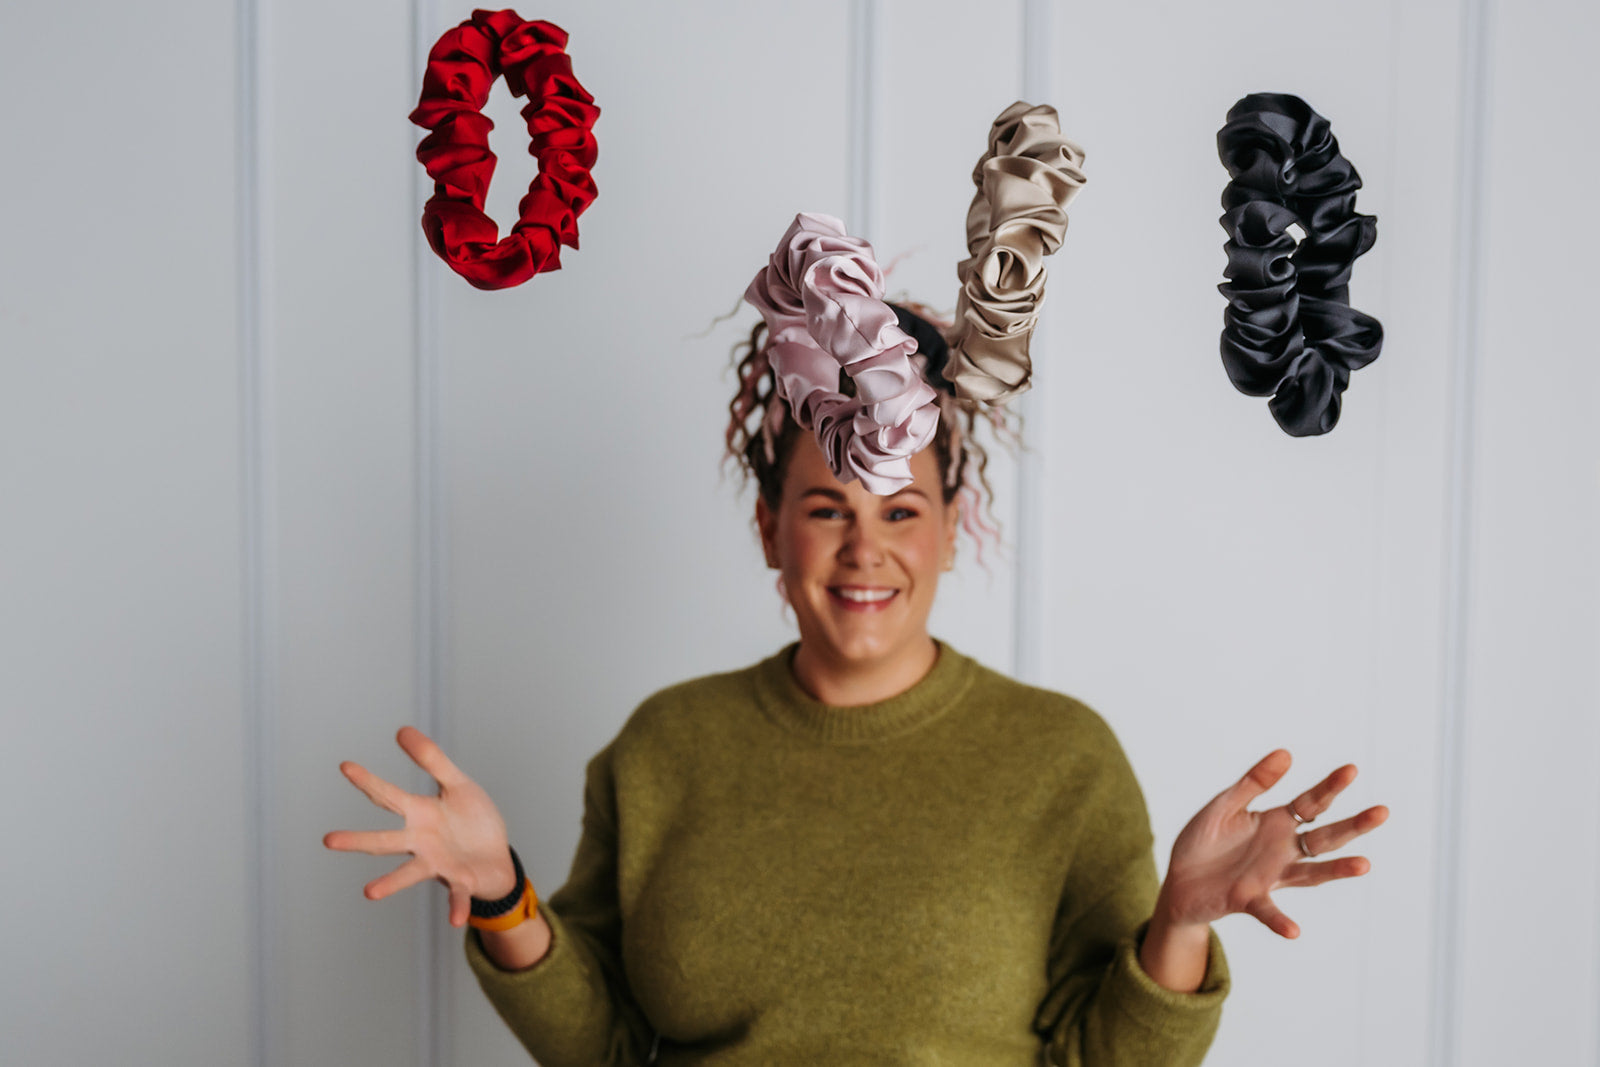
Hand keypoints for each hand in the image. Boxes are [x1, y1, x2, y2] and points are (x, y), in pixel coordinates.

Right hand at [324, 726, 516, 926]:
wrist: (497, 857)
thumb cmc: (472, 822)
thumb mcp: (457, 784)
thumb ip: (432, 760)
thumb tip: (401, 729)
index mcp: (420, 815)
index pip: (388, 795)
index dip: (368, 780)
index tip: (345, 766)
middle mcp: (420, 842)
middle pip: (385, 840)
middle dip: (358, 840)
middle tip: (328, 840)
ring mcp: (438, 864)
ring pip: (410, 873)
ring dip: (391, 883)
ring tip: (369, 892)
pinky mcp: (461, 881)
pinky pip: (457, 895)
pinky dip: (456, 906)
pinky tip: (454, 919)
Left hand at [1157, 749, 1387, 938]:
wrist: (1179, 881)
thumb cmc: (1204, 842)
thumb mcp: (1224, 805)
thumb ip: (1252, 783)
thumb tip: (1286, 753)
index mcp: (1275, 823)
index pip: (1310, 803)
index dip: (1329, 787)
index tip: (1351, 769)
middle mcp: (1282, 851)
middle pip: (1324, 837)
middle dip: (1353, 825)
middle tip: (1381, 812)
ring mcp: (1270, 877)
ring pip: (1311, 874)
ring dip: (1336, 871)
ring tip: (1364, 864)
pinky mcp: (1248, 900)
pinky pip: (1267, 911)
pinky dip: (1280, 921)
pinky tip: (1294, 930)